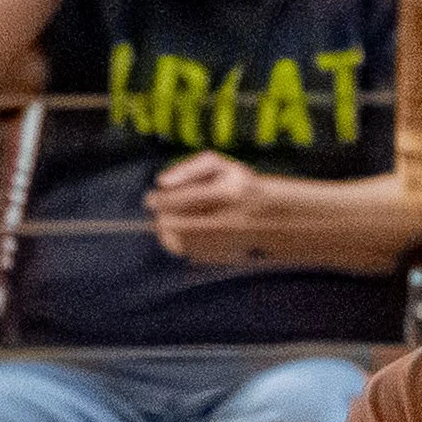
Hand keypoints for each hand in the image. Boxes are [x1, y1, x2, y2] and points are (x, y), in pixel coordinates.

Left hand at [145, 151, 276, 261]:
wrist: (271, 217)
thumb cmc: (239, 184)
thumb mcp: (219, 165)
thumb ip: (189, 169)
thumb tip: (161, 182)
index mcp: (226, 194)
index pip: (183, 199)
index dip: (160, 201)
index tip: (150, 199)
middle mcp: (227, 220)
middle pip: (179, 224)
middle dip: (163, 219)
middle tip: (158, 212)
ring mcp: (226, 242)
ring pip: (182, 243)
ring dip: (167, 234)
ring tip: (166, 225)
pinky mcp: (222, 256)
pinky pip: (190, 254)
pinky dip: (179, 245)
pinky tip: (179, 236)